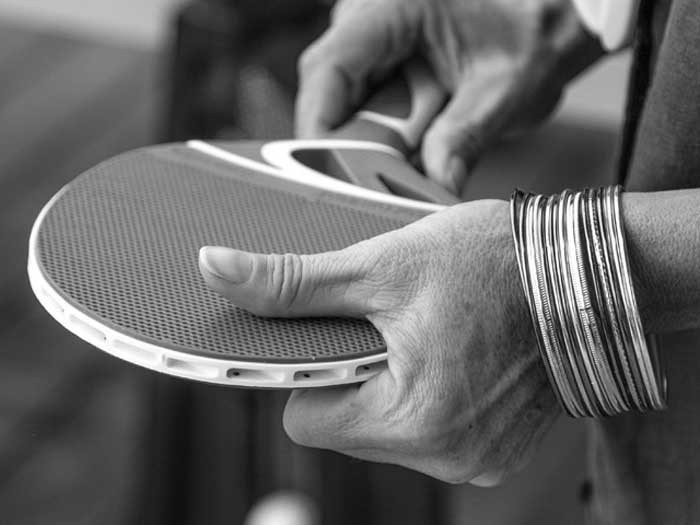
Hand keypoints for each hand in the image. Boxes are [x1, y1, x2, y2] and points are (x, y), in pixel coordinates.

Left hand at [199, 200, 558, 484]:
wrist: (585, 273)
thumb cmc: (494, 263)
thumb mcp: (379, 265)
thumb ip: (294, 282)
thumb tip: (218, 271)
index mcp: (413, 419)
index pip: (307, 420)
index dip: (307, 372)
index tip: (328, 334)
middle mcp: (446, 457)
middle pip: (347, 426)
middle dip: (352, 375)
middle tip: (385, 322)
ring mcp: (475, 459)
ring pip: (387, 428)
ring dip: (390, 384)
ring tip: (424, 333)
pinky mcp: (495, 450)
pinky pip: (428, 429)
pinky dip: (425, 394)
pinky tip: (448, 352)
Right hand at [296, 0, 602, 193]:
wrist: (539, 30)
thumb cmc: (525, 40)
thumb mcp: (503, 90)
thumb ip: (466, 136)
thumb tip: (439, 187)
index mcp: (390, 9)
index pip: (328, 69)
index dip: (318, 127)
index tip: (333, 177)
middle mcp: (367, 23)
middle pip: (327, 98)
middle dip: (347, 150)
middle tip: (376, 192)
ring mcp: (367, 49)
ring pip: (340, 114)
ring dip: (367, 151)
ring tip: (406, 174)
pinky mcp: (374, 72)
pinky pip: (360, 119)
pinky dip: (380, 148)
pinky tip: (408, 162)